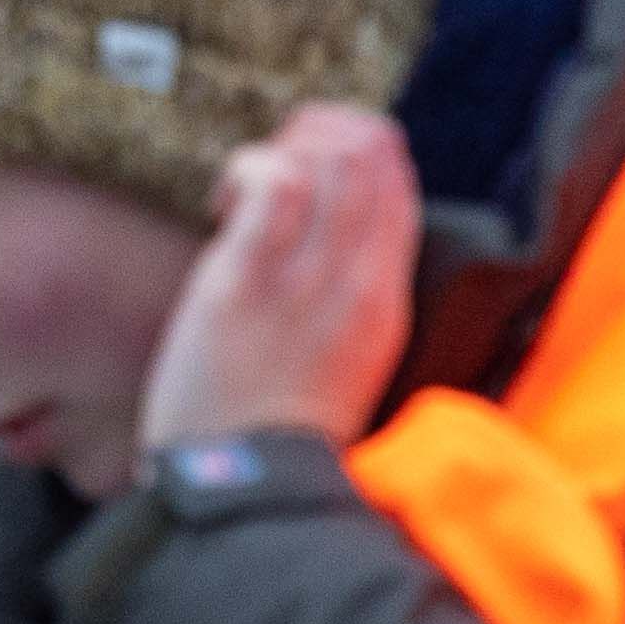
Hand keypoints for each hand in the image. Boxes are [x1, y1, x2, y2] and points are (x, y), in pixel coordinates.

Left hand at [138, 103, 416, 459]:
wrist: (243, 490)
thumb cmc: (274, 431)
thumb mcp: (342, 361)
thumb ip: (344, 299)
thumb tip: (326, 237)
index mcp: (385, 303)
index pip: (401, 187)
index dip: (357, 152)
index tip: (310, 172)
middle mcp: (357, 282)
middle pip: (371, 154)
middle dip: (317, 133)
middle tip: (273, 168)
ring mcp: (304, 279)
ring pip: (330, 156)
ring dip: (283, 146)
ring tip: (245, 187)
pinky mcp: (245, 282)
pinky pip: (273, 182)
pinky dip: (249, 166)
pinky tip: (224, 201)